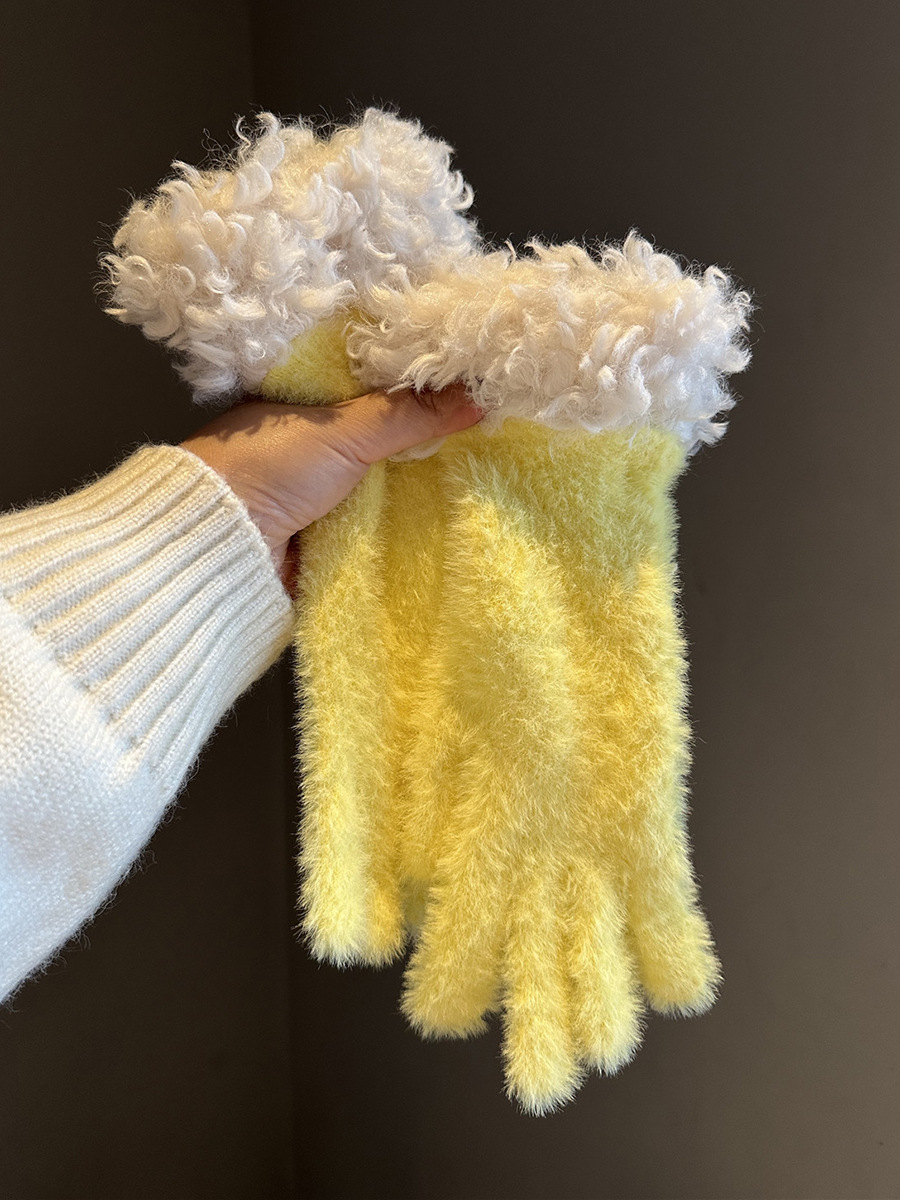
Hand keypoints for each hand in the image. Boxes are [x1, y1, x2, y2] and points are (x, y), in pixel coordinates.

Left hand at [179, 385, 482, 596]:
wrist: (223, 548)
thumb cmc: (269, 469)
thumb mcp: (345, 431)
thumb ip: (410, 414)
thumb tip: (478, 396)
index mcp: (302, 397)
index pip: (370, 379)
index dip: (416, 378)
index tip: (468, 374)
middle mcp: (310, 439)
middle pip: (382, 430)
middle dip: (426, 430)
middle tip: (486, 417)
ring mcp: (317, 487)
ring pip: (382, 475)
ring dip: (419, 476)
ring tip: (482, 458)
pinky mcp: (325, 530)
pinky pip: (375, 517)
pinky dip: (403, 515)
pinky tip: (447, 506)